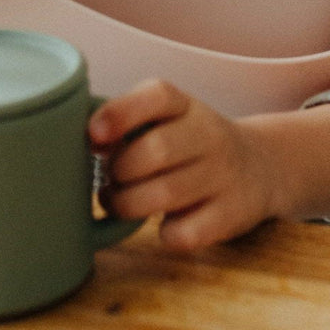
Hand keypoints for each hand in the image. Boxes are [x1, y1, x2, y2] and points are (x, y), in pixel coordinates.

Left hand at [89, 80, 284, 252]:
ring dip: (129, 205)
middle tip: (108, 180)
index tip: (92, 136)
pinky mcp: (232, 213)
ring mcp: (224, 173)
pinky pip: (186, 232)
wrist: (261, 165)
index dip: (120, 114)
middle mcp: (209, 133)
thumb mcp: (167, 118)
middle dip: (119, 172)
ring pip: (166, 194)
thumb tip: (67, 141)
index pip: (156, 95)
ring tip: (118, 203)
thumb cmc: (189, 143)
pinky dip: (165, 233)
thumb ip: (125, 123)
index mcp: (184, 104)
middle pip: (156, 150)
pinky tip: (164, 223)